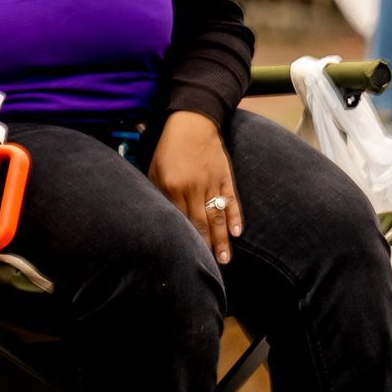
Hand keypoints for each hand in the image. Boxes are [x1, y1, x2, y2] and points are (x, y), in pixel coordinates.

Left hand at [148, 110, 242, 264]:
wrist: (192, 123)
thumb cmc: (168, 148)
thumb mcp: (154, 169)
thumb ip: (157, 193)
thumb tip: (161, 217)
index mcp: (172, 187)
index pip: (179, 220)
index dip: (184, 240)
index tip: (186, 258)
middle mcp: (193, 188)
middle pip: (200, 223)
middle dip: (205, 246)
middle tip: (210, 268)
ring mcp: (211, 183)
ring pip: (217, 216)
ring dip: (222, 239)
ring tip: (225, 259)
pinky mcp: (225, 177)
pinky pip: (231, 201)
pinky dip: (235, 217)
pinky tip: (237, 233)